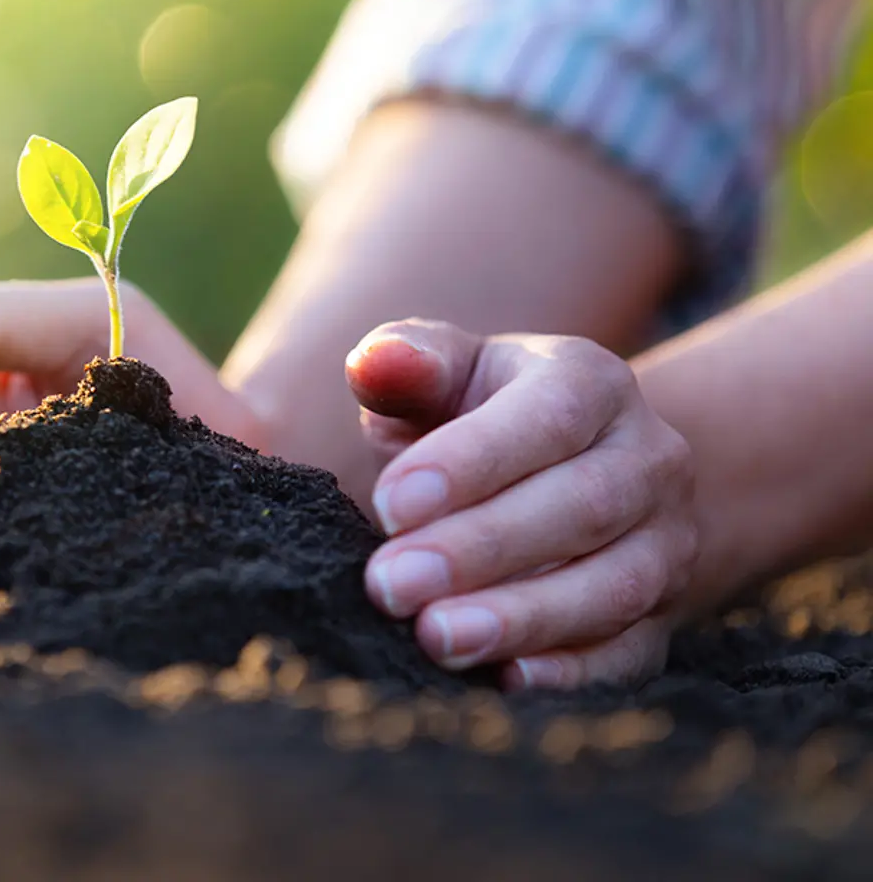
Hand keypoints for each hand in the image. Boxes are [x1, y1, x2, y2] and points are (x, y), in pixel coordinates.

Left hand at [345, 319, 697, 688]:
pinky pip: (631, 653)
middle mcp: (648, 459)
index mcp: (592, 383)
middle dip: (479, 550)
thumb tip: (377, 361)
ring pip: (612, 586)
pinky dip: (572, 673)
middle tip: (389, 584)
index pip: (546, 418)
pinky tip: (505, 681)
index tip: (388, 505)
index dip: (470, 463)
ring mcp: (666, 542)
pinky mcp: (662, 617)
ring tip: (434, 637)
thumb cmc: (475, 417)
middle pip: (582, 506)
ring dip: (521, 617)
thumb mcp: (445, 374)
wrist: (563, 475)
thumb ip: (409, 362)